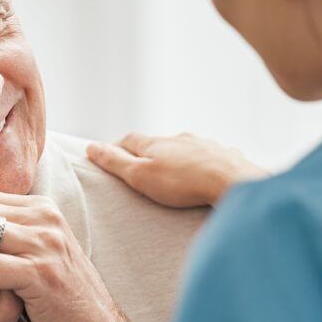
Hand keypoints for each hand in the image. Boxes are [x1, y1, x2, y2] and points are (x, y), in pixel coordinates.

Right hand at [86, 132, 267, 207]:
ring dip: (177, 157)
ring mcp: (204, 145)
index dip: (118, 147)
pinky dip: (202, 165)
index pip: (130, 140)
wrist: (230, 181)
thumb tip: (90, 147)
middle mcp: (180, 139)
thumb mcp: (140, 175)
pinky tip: (205, 176)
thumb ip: (115, 162)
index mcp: (156, 144)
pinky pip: (209, 158)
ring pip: (185, 148)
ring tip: (174, 173)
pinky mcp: (225, 156)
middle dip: (149, 152)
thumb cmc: (182, 183)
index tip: (111, 155)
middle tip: (142, 167)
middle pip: (159, 143)